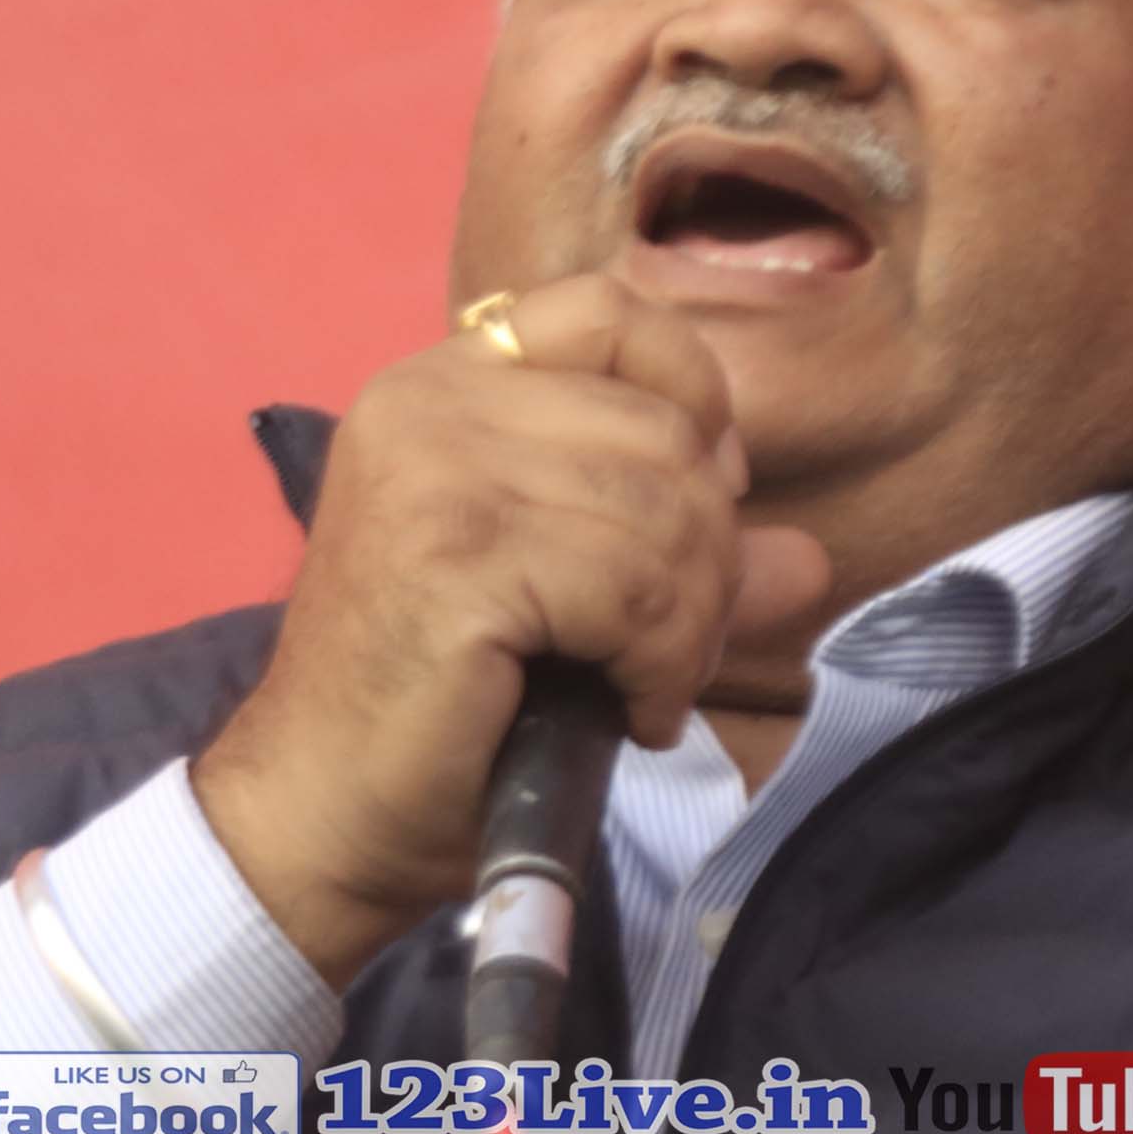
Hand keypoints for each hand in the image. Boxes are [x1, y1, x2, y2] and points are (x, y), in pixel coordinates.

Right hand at [192, 277, 834, 985]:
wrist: (323, 817)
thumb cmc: (438, 716)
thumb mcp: (575, 611)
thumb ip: (683, 563)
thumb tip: (809, 558)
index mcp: (445, 385)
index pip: (613, 316)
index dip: (693, 401)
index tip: (702, 505)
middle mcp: (428, 402)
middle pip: (663, 429)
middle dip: (708, 555)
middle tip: (669, 652)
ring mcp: (435, 471)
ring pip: (664, 510)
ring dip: (692, 622)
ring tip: (648, 688)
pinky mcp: (455, 556)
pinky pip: (634, 587)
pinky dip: (662, 662)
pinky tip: (630, 713)